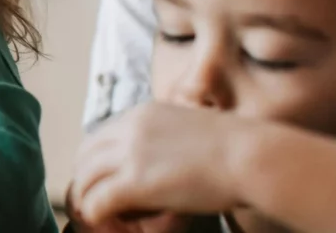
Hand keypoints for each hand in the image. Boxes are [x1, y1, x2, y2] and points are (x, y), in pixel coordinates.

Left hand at [71, 102, 246, 225]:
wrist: (251, 157)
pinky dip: (95, 213)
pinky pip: (98, 200)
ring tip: (96, 214)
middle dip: (84, 179)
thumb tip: (162, 163)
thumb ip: (168, 141)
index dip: (96, 162)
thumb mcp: (191, 131)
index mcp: (142, 114)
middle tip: (90, 200)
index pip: (101, 136)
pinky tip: (106, 221)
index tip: (101, 180)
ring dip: (86, 198)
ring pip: (85, 178)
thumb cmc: (238, 150)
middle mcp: (130, 128)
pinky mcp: (135, 182)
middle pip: (85, 155)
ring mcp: (130, 154)